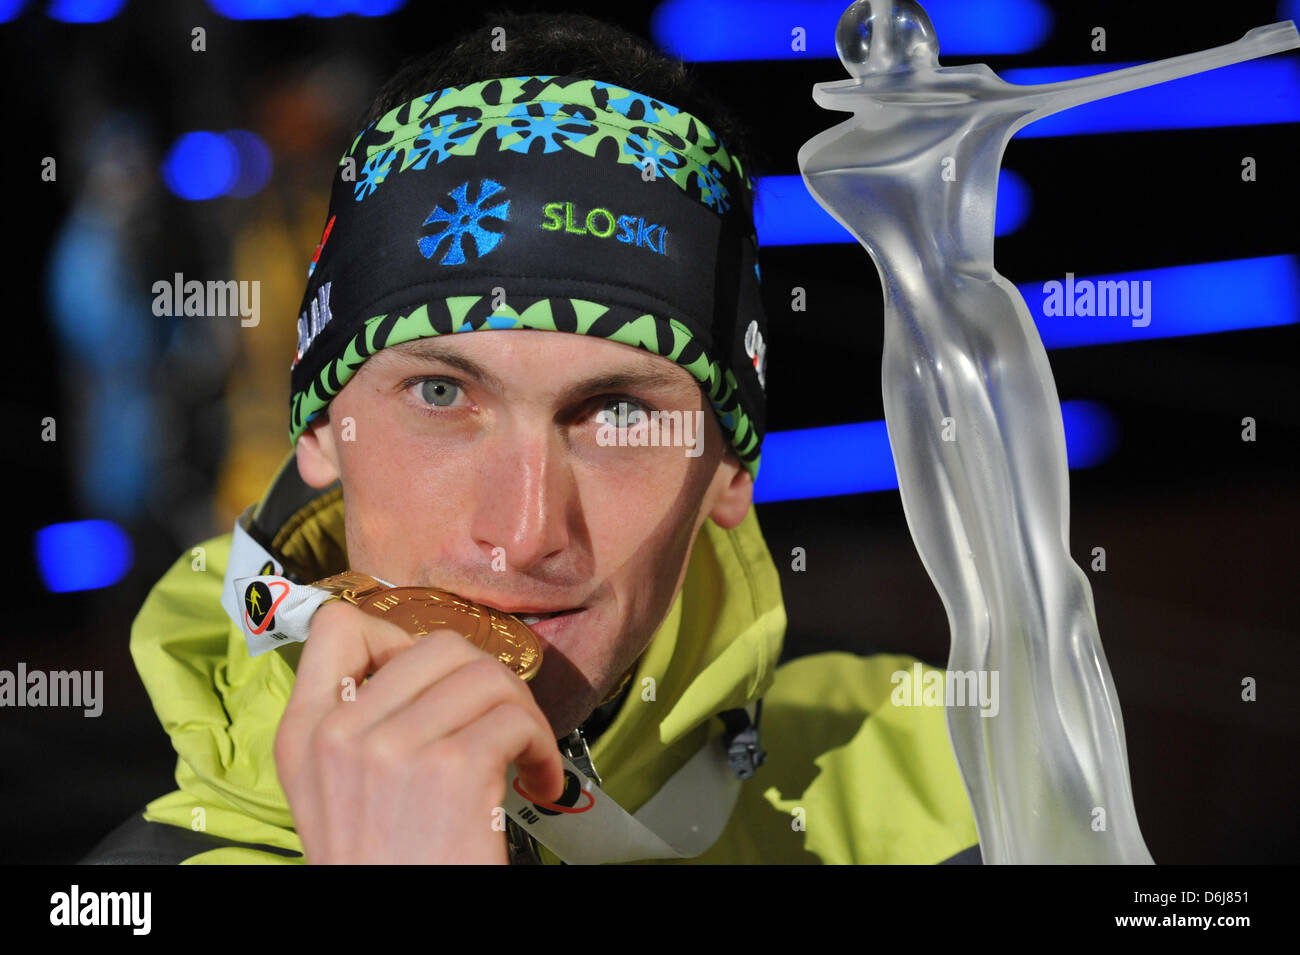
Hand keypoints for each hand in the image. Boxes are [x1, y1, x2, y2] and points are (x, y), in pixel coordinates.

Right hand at [273, 599, 564, 863]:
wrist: (398, 939)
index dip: (398, 636)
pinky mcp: (451, 770)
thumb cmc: (386, 868)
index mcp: (303, 735)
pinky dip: (543, 750)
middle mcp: (339, 734)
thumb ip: (360, 728)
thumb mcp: (339, 793)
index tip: (434, 676)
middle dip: (486, 679)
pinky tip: (536, 784)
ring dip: (523, 714)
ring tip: (523, 758)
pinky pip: (516, 720)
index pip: (336, 626)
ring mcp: (393, 749)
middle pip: (435, 644)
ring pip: (486, 675)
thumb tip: (423, 672)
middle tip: (499, 723)